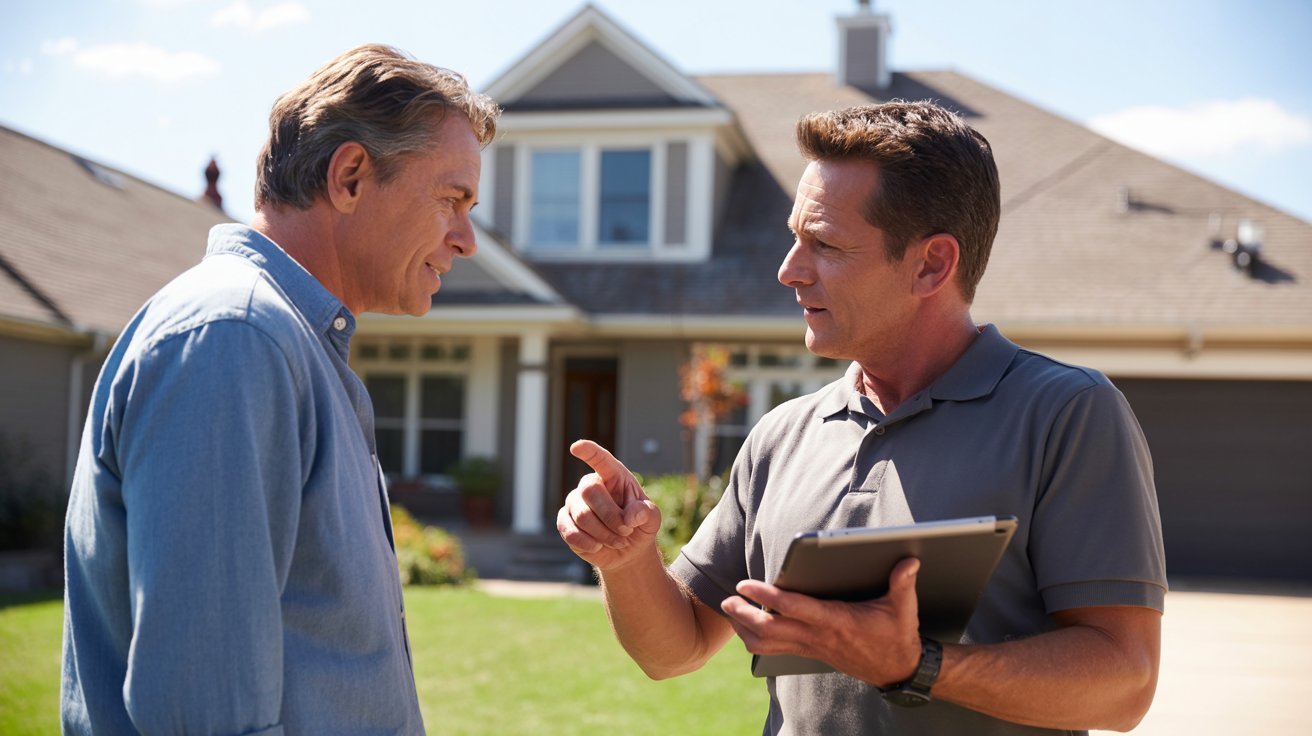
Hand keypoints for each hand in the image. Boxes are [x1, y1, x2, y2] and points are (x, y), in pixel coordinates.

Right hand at [555, 440, 662, 571]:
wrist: (628, 551)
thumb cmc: (639, 525)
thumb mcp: (651, 519)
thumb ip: (646, 513)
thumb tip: (631, 515)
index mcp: (613, 476)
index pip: (600, 459)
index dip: (588, 451)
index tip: (577, 447)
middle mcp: (590, 485)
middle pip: (590, 492)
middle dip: (611, 516)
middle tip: (626, 531)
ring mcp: (574, 503)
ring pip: (581, 515)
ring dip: (603, 534)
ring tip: (618, 541)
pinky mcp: (565, 522)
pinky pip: (570, 531)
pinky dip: (588, 543)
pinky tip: (598, 547)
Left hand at [720, 557, 923, 685]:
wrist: (897, 670)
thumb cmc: (897, 635)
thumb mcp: (903, 608)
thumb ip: (903, 582)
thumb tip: (909, 560)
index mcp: (836, 621)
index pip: (794, 609)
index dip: (767, 596)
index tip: (745, 585)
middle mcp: (819, 636)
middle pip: (770, 629)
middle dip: (744, 615)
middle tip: (727, 599)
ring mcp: (812, 647)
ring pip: (768, 645)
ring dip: (745, 629)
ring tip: (730, 610)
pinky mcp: (810, 652)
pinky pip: (775, 649)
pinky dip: (756, 639)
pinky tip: (748, 626)